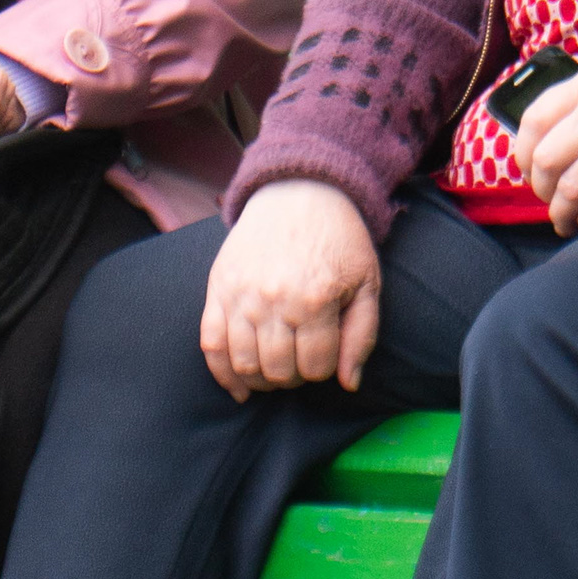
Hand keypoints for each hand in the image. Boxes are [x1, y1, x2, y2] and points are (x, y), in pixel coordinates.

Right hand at [201, 179, 384, 397]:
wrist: (300, 191)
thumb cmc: (339, 240)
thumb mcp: (367, 283)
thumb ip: (361, 335)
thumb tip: (348, 383)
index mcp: (315, 301)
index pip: (315, 368)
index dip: (323, 371)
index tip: (325, 356)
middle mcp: (274, 301)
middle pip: (278, 371)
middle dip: (293, 378)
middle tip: (300, 363)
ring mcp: (240, 295)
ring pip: (244, 364)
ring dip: (261, 380)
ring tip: (274, 372)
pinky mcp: (218, 287)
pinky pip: (210, 343)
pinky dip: (222, 373)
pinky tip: (239, 387)